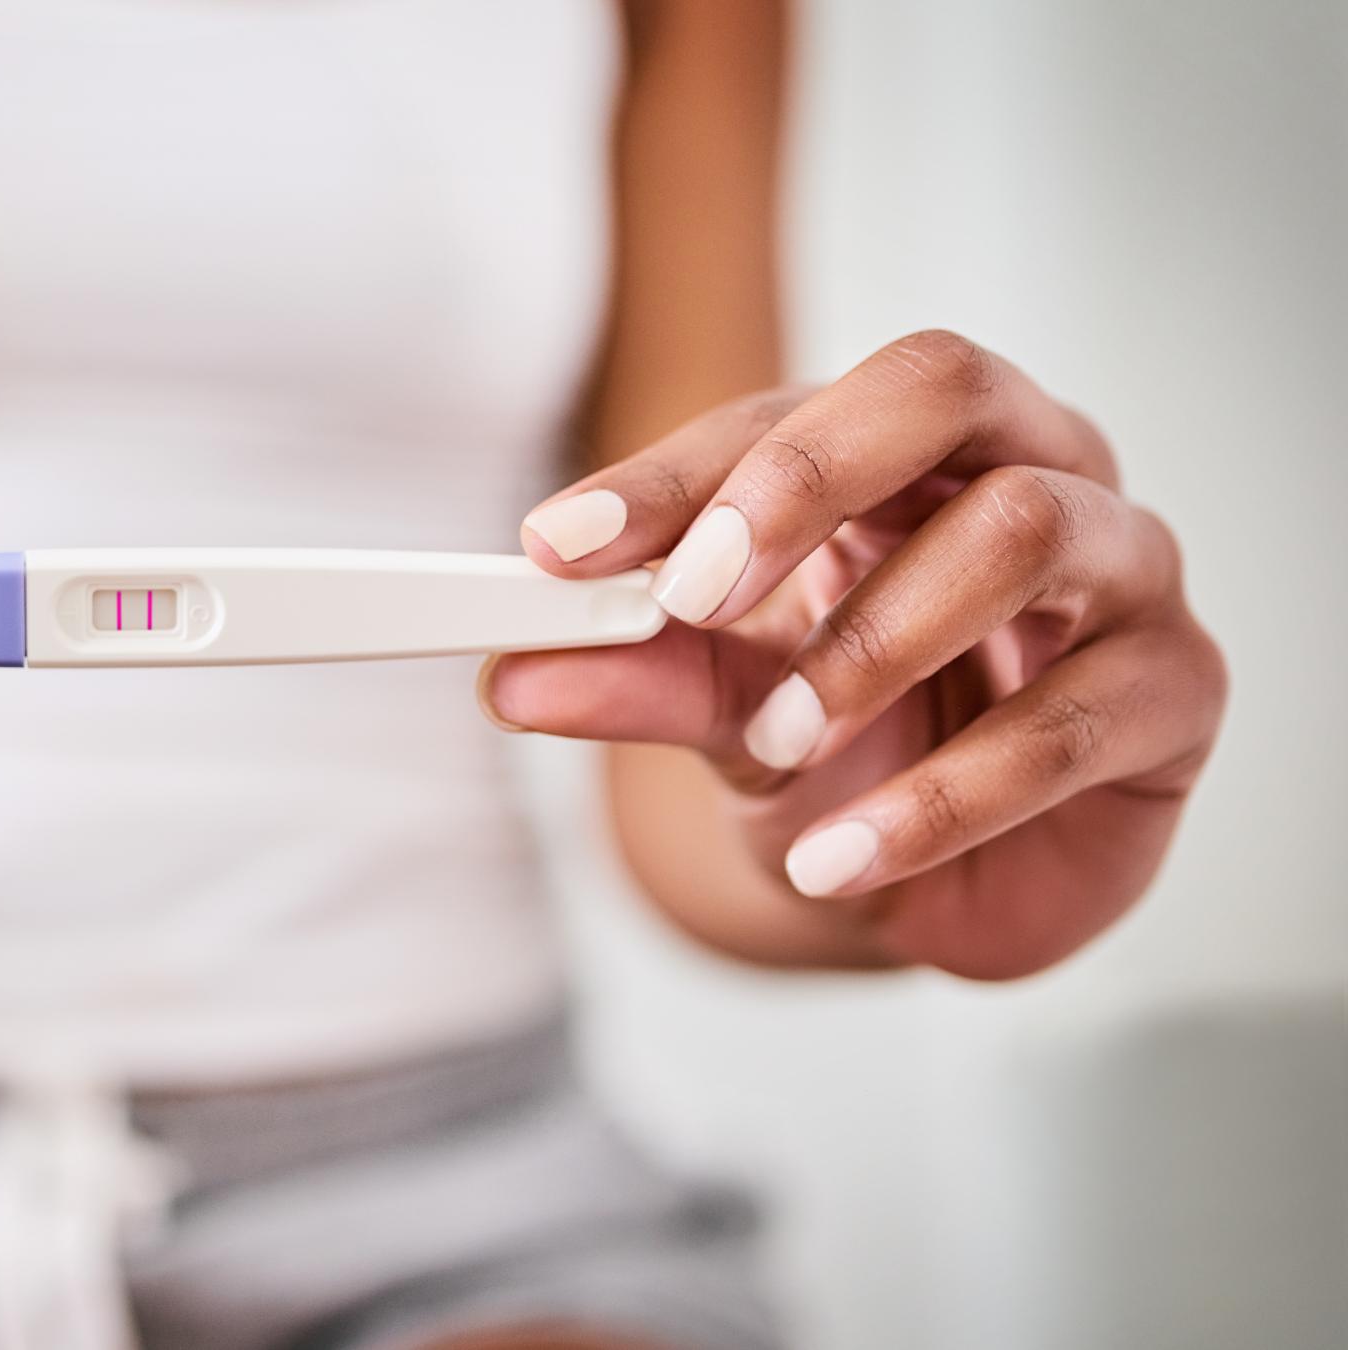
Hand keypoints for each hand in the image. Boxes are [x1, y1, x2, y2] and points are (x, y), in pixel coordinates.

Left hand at [488, 331, 1226, 977]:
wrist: (942, 882)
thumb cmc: (851, 749)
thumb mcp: (726, 706)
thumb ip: (636, 675)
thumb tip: (511, 676)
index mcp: (904, 449)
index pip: (788, 413)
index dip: (676, 475)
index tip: (558, 550)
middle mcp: (1028, 469)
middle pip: (942, 389)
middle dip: (805, 483)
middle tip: (695, 594)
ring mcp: (1120, 570)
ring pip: (1022, 531)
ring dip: (872, 644)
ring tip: (778, 743)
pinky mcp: (1177, 690)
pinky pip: (1069, 723)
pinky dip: (936, 800)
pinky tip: (840, 860)